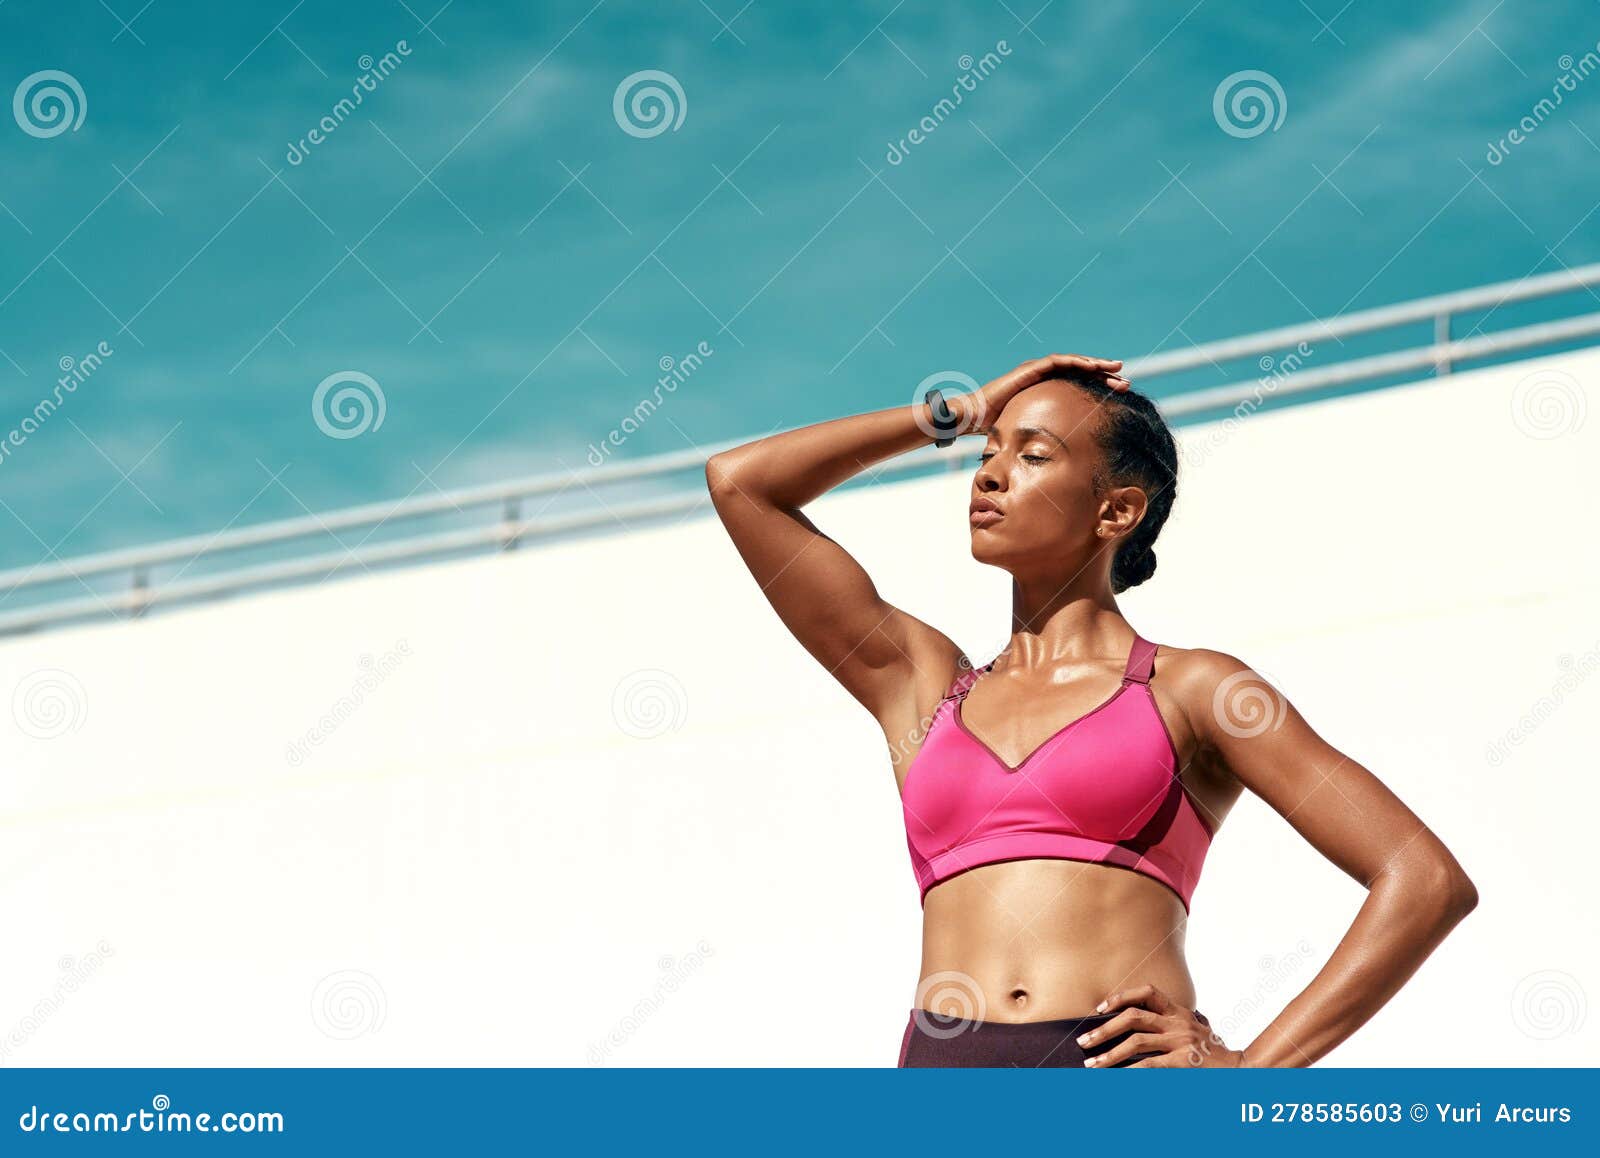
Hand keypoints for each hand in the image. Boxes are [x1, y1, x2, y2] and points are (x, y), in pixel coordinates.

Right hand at [949, 354, 1129, 432]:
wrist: (974, 417)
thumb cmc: (996, 428)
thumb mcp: (1028, 432)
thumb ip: (1043, 438)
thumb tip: (1059, 463)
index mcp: (1046, 390)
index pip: (1077, 386)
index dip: (1098, 389)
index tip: (1119, 397)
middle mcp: (1044, 376)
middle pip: (1080, 373)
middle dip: (1104, 377)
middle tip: (1126, 383)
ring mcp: (1037, 369)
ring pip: (1074, 364)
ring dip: (1097, 366)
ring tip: (1117, 370)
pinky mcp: (1031, 368)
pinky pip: (1059, 362)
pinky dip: (1078, 362)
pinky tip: (1094, 366)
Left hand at [1079, 984, 1245, 1068]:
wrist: (1244, 1070)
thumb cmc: (1214, 1054)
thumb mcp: (1193, 1033)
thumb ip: (1169, 1029)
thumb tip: (1135, 1036)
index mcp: (1179, 1012)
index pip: (1147, 992)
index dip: (1121, 996)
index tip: (1101, 1008)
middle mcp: (1178, 1022)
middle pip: (1133, 1017)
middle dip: (1104, 1029)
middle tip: (1084, 1041)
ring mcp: (1181, 1041)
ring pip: (1136, 1043)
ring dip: (1109, 1054)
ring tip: (1092, 1065)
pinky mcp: (1184, 1061)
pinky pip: (1149, 1066)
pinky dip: (1129, 1072)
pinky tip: (1116, 1078)